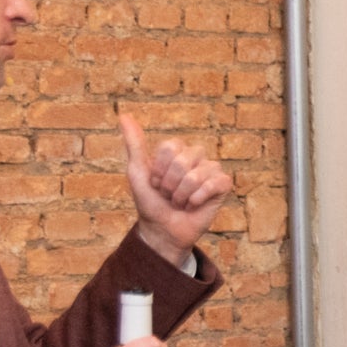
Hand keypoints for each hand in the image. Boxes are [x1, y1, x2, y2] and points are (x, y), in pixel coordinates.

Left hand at [123, 113, 230, 269]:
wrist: (162, 230)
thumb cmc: (150, 202)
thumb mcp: (137, 172)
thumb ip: (134, 143)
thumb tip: (123, 116)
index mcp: (177, 150)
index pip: (170, 147)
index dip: (159, 169)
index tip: (155, 183)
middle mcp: (195, 157)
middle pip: (183, 161)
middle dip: (170, 184)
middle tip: (168, 195)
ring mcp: (211, 170)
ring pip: (196, 176)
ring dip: (182, 196)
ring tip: (180, 202)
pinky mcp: (223, 185)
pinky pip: (213, 184)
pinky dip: (198, 199)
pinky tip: (194, 205)